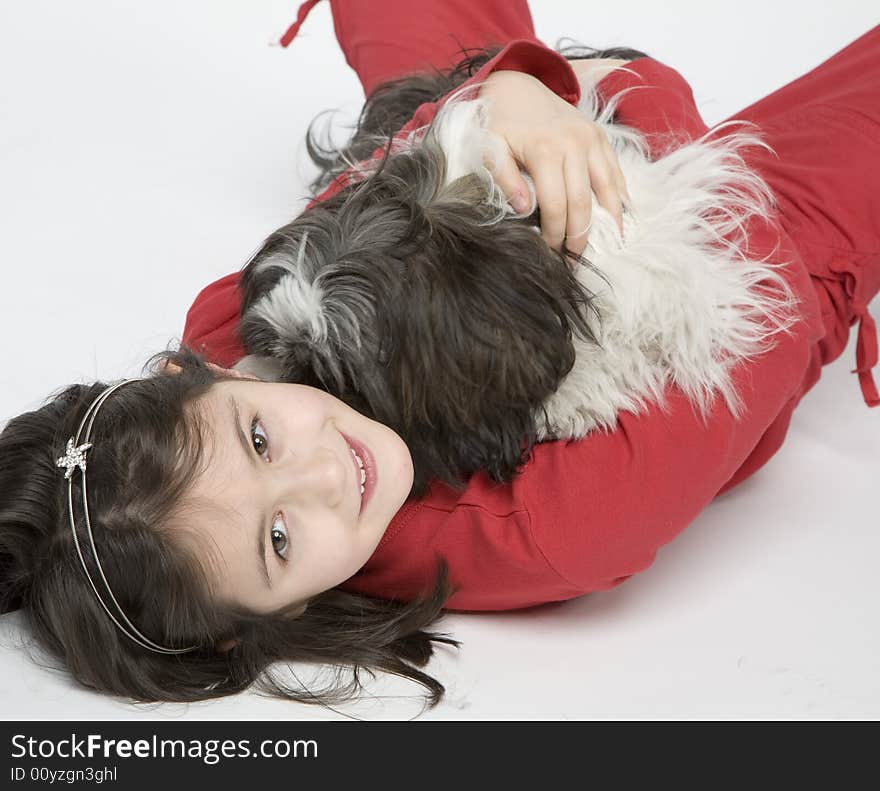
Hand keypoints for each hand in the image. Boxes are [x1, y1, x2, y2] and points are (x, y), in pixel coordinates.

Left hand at [480, 68, 630, 257]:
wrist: (519, 83)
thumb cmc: (501, 121)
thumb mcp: (491, 148)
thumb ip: (505, 178)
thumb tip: (524, 209)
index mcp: (546, 150)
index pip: (556, 205)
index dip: (554, 234)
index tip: (549, 252)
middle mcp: (574, 145)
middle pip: (584, 203)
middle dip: (580, 236)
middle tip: (575, 260)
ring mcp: (592, 140)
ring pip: (608, 189)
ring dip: (608, 222)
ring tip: (607, 247)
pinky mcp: (601, 137)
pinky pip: (616, 172)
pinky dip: (620, 197)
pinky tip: (620, 220)